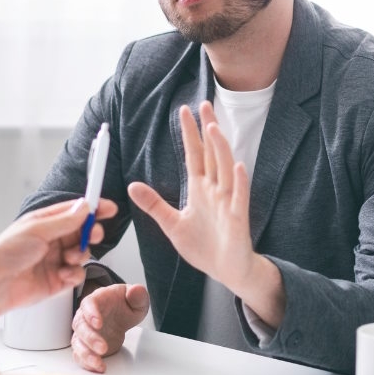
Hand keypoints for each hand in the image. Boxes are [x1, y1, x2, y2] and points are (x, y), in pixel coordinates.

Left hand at [0, 198, 117, 341]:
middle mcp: (52, 240)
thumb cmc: (6, 254)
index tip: (110, 208)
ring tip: (70, 258)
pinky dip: (74, 274)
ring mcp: (56, 260)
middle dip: (91, 232)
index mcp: (45, 223)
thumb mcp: (37, 230)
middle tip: (94, 234)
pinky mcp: (58, 280)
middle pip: (83, 232)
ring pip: (83, 253)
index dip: (93, 208)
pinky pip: (77, 274)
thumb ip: (64, 220)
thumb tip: (85, 207)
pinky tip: (63, 274)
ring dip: (81, 254)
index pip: (75, 211)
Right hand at [71, 283, 149, 372]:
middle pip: (80, 325)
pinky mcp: (86, 345)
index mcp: (97, 299)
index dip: (91, 313)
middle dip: (90, 338)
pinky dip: (86, 362)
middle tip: (103, 348)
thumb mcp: (136, 298)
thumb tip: (136, 290)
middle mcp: (86, 315)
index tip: (99, 323)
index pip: (89, 303)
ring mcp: (84, 331)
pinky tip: (97, 366)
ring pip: (78, 342)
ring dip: (86, 353)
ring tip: (98, 362)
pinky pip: (80, 354)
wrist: (120, 314)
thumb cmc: (125, 303)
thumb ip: (137, 294)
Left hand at [128, 102, 258, 291]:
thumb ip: (154, 204)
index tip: (184, 110)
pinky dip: (240, 182)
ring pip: (225, 169)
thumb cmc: (204, 246)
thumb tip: (133, 185)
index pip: (194, 155)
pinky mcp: (238, 218)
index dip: (189, 133)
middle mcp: (215, 190)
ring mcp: (228, 202)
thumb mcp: (172, 224)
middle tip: (205, 104)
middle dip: (207, 130)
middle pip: (211, 154)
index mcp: (200, 189)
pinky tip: (239, 166)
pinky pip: (240, 197)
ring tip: (214, 128)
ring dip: (220, 149)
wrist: (227, 270)